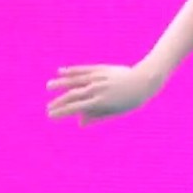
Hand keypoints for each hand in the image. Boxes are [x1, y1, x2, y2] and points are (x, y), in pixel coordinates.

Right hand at [46, 63, 162, 125]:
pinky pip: (83, 70)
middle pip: (73, 95)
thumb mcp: (116, 111)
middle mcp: (97, 89)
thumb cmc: (131, 100)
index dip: (62, 111)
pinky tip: (60, 72)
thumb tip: (80, 123)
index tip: (52, 115)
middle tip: (48, 107)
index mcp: (101, 102)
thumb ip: (97, 116)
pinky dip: (71, 71)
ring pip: (75, 80)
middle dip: (59, 102)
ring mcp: (98, 78)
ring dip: (60, 83)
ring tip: (49, 87)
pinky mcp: (100, 69)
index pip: (77, 108)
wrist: (144, 80)